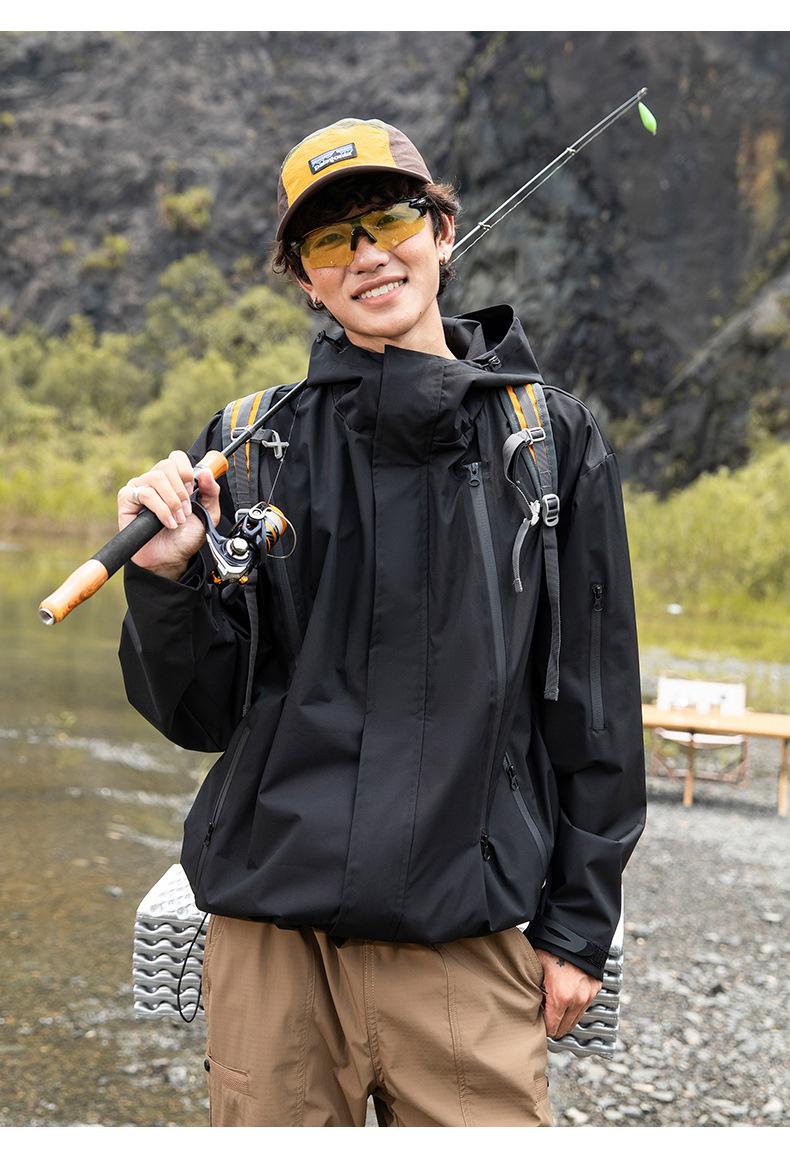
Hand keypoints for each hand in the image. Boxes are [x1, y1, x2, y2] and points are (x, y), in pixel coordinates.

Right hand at [118, 450, 221, 579]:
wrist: (172, 558)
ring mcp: (139, 488)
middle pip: (166, 465)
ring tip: (177, 519)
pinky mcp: (127, 500)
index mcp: (172, 480)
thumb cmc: (186, 536)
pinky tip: (166, 523)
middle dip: (181, 490)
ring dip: (172, 501)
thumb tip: (206, 473)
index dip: (186, 470)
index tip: (193, 489)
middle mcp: (154, 481)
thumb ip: (211, 492)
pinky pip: (144, 493)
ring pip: (156, 478)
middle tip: (186, 510)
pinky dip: (160, 509)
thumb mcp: (208, 513)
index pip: (176, 457)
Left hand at [533, 947, 602, 1038]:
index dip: (542, 1027)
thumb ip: (532, 989)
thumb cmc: (551, 947)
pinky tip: (566, 999)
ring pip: (575, 1020)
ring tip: (553, 1009)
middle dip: (553, 1025)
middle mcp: (577, 999)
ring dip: (565, 1018)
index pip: (552, 1027)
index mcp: (560, 996)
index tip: (536, 1022)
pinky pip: (584, 1007)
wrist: (574, 933)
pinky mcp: (595, 989)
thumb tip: (525, 1003)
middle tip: (543, 1017)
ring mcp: (588, 995)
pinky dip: (575, 1007)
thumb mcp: (536, 967)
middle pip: (564, 1028)